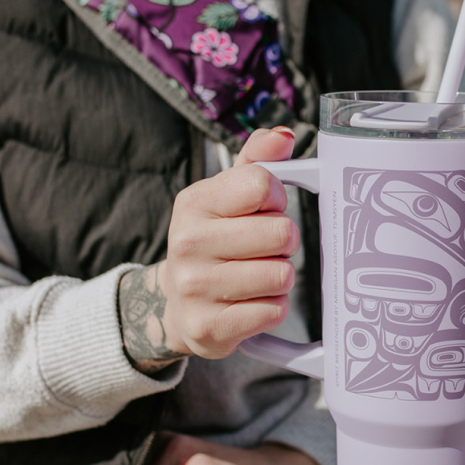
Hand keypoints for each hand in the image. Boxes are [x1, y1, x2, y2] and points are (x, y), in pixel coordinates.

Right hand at [118, 126, 298, 373]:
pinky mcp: (210, 328)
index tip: (266, 210)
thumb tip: (283, 137)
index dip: (278, 199)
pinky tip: (252, 302)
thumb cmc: (216, 242)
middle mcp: (188, 243)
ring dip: (280, 277)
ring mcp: (195, 289)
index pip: (263, 184)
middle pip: (281, 233)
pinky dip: (272, 308)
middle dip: (285, 243)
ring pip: (281, 275)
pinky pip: (272, 311)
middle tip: (267, 250)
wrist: (179, 304)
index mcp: (194, 203)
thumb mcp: (227, 196)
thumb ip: (258, 160)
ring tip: (257, 276)